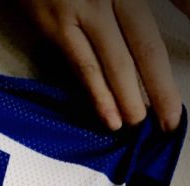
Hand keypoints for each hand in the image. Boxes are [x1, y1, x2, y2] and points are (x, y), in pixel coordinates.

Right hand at [18, 0, 187, 130]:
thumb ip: (125, 10)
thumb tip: (139, 46)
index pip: (167, 15)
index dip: (177, 44)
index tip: (180, 92)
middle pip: (146, 45)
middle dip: (160, 86)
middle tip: (171, 120)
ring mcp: (87, 8)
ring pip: (116, 60)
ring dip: (129, 97)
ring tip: (140, 124)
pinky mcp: (57, 25)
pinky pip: (84, 65)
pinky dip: (99, 94)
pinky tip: (110, 117)